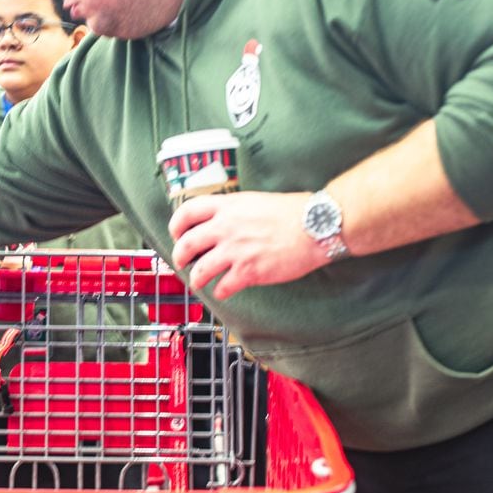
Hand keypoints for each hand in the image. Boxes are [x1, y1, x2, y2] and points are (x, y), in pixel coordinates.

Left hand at [168, 191, 328, 298]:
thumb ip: (236, 211)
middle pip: (186, 243)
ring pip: (200, 270)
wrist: (316, 226)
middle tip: (181, 261)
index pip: (188, 211)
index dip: (176, 224)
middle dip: (179, 256)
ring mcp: (235, 250)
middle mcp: (226, 227)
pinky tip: (224, 290)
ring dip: (196, 278)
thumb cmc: (294, 212)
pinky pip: (223, 287)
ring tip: (198, 281)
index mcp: (228, 206)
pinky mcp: (248, 271)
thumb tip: (224, 220)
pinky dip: (221, 291)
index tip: (176, 233)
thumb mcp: (257, 201)